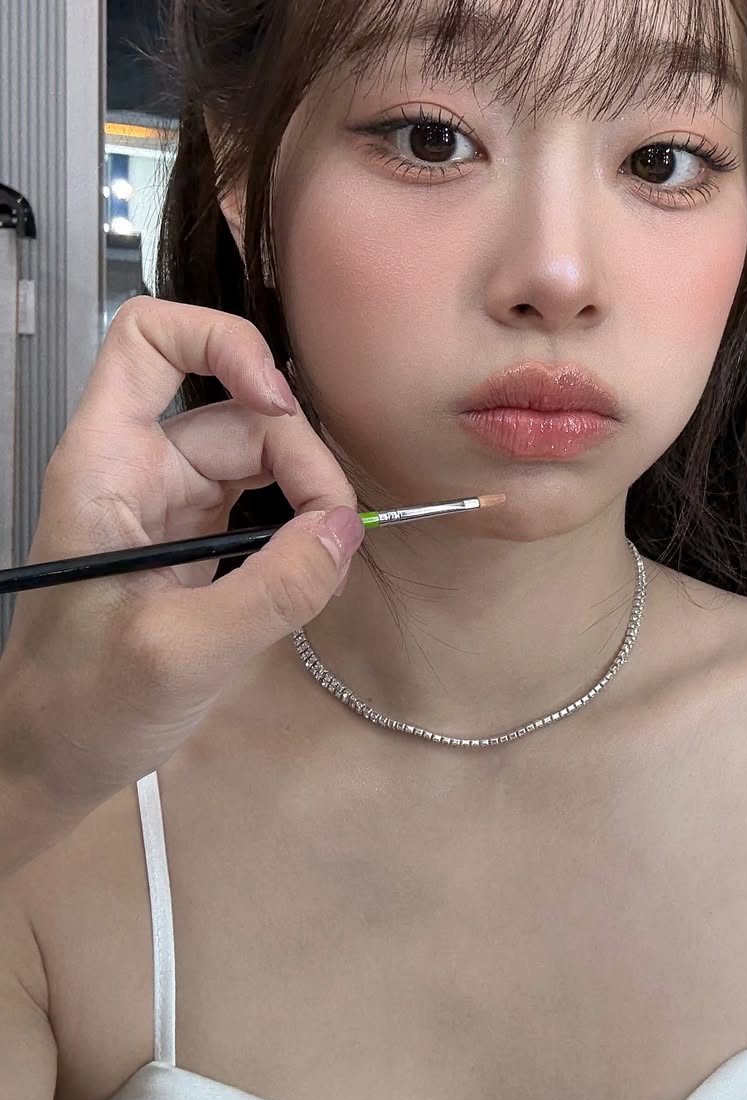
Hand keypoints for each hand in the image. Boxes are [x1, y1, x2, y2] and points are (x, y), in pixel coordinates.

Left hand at [0, 297, 363, 821]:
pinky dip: (297, 528)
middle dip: (298, 458)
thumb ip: (270, 591)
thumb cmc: (83, 706)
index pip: (150, 339)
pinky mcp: (195, 542)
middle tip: (334, 535)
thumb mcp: (179, 655)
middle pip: (237, 411)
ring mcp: (168, 503)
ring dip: (305, 494)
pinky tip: (311, 569)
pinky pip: (260, 505)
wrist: (49, 761)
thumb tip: (345, 533)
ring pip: (258, 457)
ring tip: (327, 558)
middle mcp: (138, 467)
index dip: (220, 344)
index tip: (278, 405)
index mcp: (106, 463)